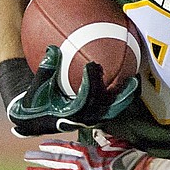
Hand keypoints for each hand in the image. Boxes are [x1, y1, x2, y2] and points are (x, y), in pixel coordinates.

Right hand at [8, 45, 137, 136]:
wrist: (34, 119)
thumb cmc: (34, 100)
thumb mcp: (37, 86)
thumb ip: (46, 70)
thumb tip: (52, 49)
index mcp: (66, 114)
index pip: (83, 98)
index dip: (90, 82)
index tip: (92, 65)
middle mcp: (80, 120)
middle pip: (105, 109)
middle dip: (118, 95)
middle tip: (130, 79)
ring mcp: (88, 120)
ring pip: (111, 111)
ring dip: (123, 98)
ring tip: (134, 82)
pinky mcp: (93, 117)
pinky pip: (110, 109)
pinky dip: (119, 98)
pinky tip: (127, 83)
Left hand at [24, 138, 146, 169]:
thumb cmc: (128, 158)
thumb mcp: (116, 144)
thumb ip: (105, 139)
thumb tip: (99, 133)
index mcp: (89, 151)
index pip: (67, 147)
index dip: (54, 146)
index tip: (43, 144)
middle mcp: (82, 162)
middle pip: (58, 159)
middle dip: (42, 158)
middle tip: (28, 156)